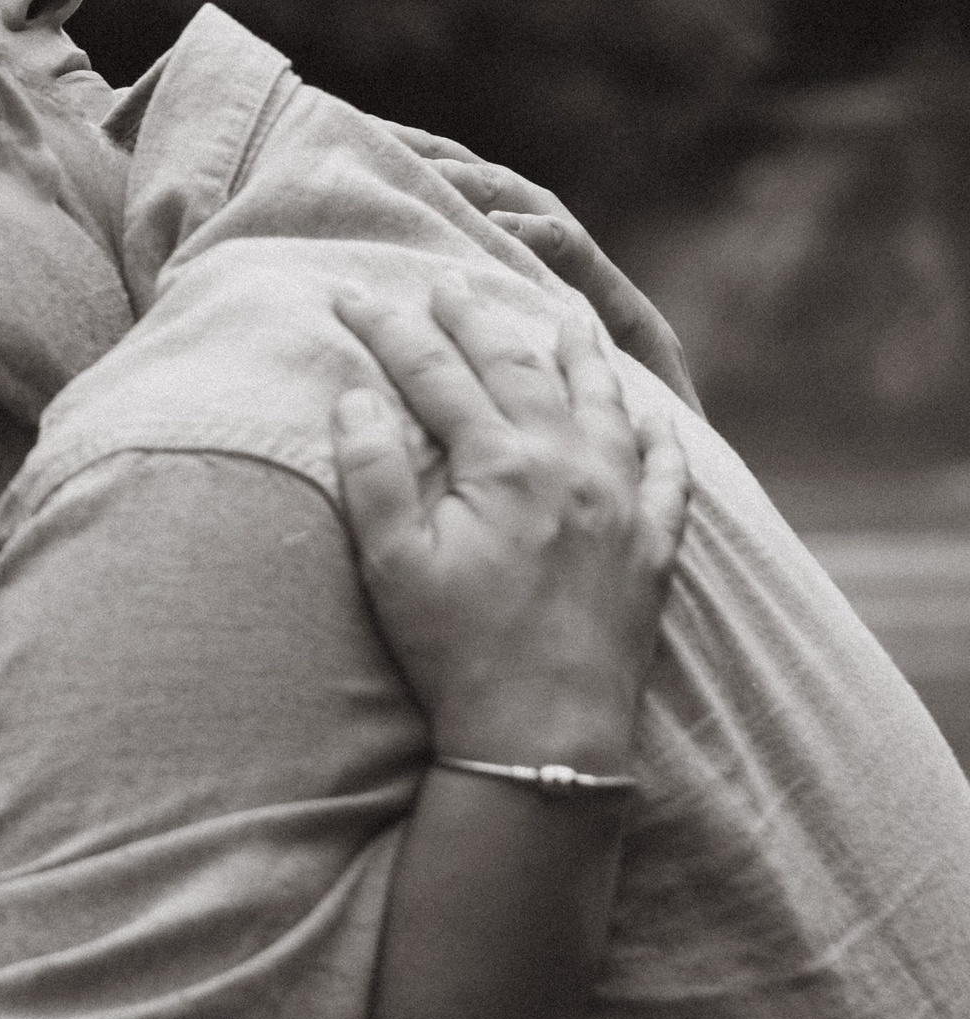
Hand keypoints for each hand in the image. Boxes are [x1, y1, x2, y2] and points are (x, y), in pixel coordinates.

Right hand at [331, 272, 690, 776]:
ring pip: (600, 399)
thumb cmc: (459, 657)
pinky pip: (667, 468)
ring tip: (559, 313)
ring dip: (574, 350)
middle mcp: (569, 464)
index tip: (351, 292)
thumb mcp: (393, 569)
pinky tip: (646, 412)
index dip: (388, 327)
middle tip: (445, 281)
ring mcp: (621, 501)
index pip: (434, 373)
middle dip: (473, 316)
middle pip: (517, 365)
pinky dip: (654, 430)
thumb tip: (355, 397)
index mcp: (501, 465)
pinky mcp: (653, 544)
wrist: (547, 738)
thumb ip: (373, 474)